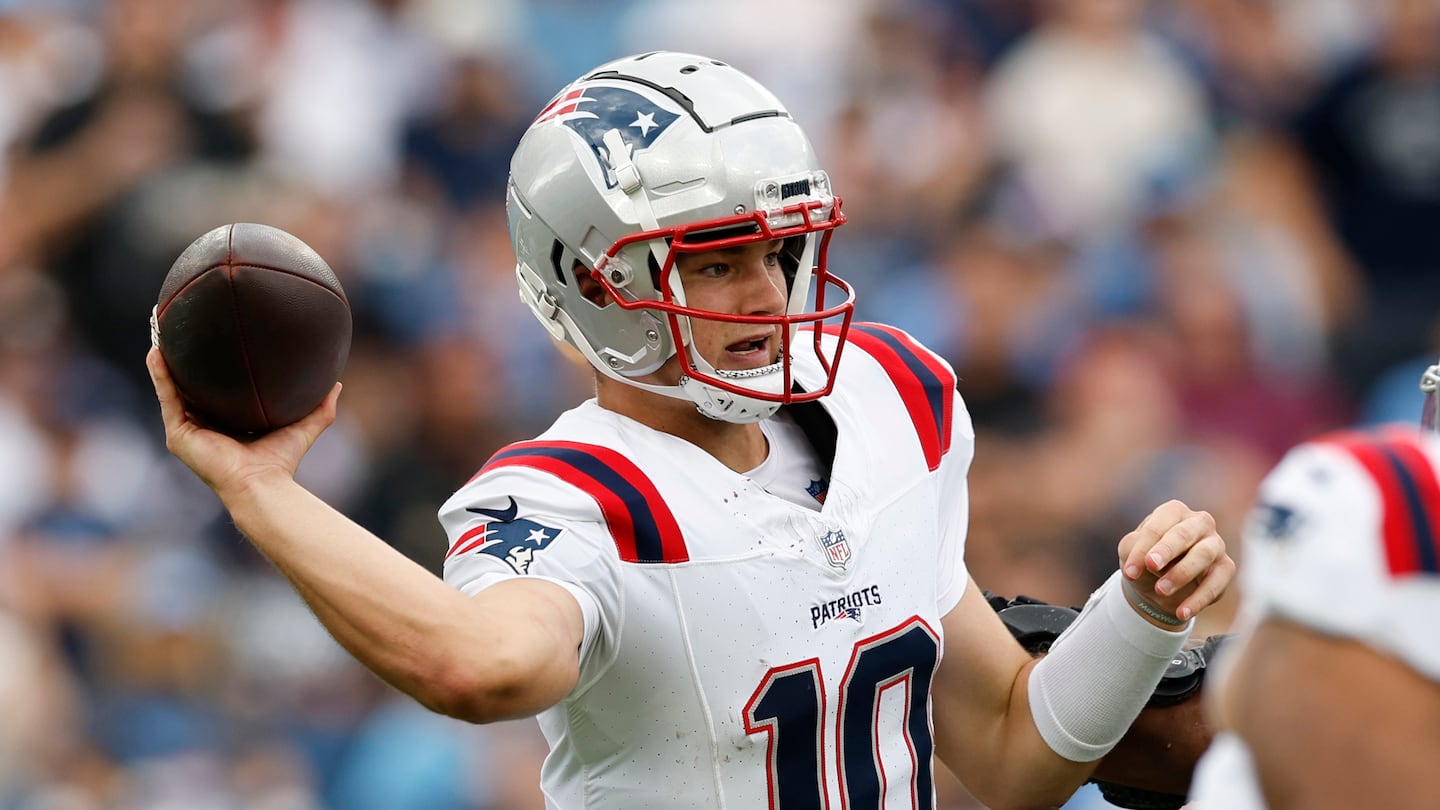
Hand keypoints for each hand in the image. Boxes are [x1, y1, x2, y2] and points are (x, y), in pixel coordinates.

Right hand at [147, 347, 339, 501]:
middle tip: (178, 329)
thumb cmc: (282, 462)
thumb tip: (336, 384)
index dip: (210, 369)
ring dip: (163, 362)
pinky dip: (160, 375)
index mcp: (226, 424)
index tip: (211, 342)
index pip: (215, 391)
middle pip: (188, 387)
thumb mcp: (303, 426)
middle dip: (181, 360)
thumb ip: (321, 407)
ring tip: (159, 331)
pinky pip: (167, 398)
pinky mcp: (178, 435)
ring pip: (172, 388)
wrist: (263, 484)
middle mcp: (203, 426)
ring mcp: (188, 431)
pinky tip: (155, 352)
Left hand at [1118, 500, 1234, 624]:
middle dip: (1166, 550)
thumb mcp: (1130, 553)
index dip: (1142, 549)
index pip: (1157, 527)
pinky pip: (1217, 582)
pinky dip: (1199, 599)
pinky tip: (1182, 613)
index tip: (1129, 572)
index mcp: (1173, 512)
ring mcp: (1216, 543)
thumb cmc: (1145, 560)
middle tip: (1151, 566)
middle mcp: (1199, 522)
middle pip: (1183, 533)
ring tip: (1161, 590)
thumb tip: (1145, 563)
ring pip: (1203, 554)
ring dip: (1181, 573)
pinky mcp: (1227, 567)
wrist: (1159, 586)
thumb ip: (1134, 550)